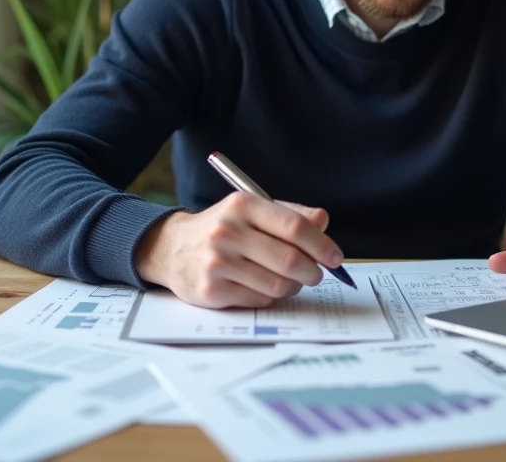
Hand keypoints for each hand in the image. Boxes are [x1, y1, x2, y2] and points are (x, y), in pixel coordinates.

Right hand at [134, 191, 343, 308]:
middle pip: (290, 260)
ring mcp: (218, 263)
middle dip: (313, 272)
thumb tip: (323, 221)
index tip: (334, 256)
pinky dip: (270, 297)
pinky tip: (262, 285)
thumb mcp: (252, 210)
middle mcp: (228, 232)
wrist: (171, 247)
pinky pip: (259, 300)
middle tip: (316, 274)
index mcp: (243, 205)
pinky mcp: (211, 290)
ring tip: (289, 280)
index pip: (294, 227)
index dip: (321, 245)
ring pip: (278, 285)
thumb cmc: (222, 228)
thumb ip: (289, 214)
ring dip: (292, 286)